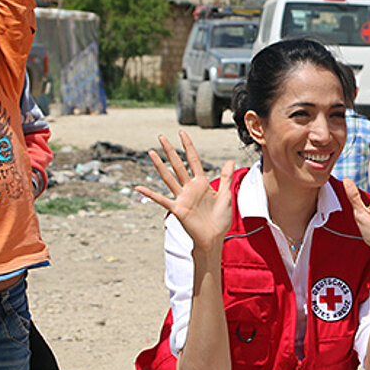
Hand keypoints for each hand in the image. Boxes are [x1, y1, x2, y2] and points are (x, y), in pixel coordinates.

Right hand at [135, 131, 235, 252]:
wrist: (214, 237)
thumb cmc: (220, 218)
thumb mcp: (226, 195)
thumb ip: (225, 177)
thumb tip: (230, 160)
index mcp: (202, 183)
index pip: (194, 160)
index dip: (188, 146)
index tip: (181, 133)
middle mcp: (190, 187)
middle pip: (178, 165)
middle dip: (170, 150)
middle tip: (161, 136)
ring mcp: (182, 197)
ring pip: (169, 178)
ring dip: (160, 165)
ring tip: (151, 152)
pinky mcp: (177, 209)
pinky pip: (161, 200)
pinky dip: (150, 194)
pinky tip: (139, 188)